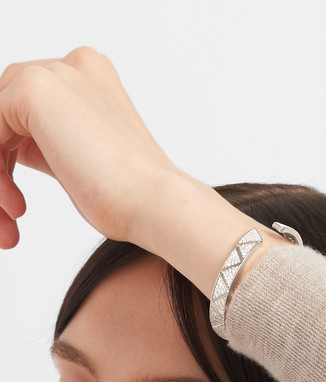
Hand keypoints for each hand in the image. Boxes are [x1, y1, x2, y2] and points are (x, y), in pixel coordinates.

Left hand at [0, 47, 180, 249]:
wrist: (156, 204)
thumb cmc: (131, 197)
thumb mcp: (81, 162)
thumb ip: (47, 142)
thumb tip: (11, 147)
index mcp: (92, 79)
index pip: (26, 109)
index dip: (12, 155)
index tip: (15, 202)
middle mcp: (75, 66)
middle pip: (6, 109)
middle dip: (0, 161)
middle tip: (11, 211)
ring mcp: (56, 72)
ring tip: (11, 215)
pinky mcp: (35, 87)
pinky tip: (10, 200)